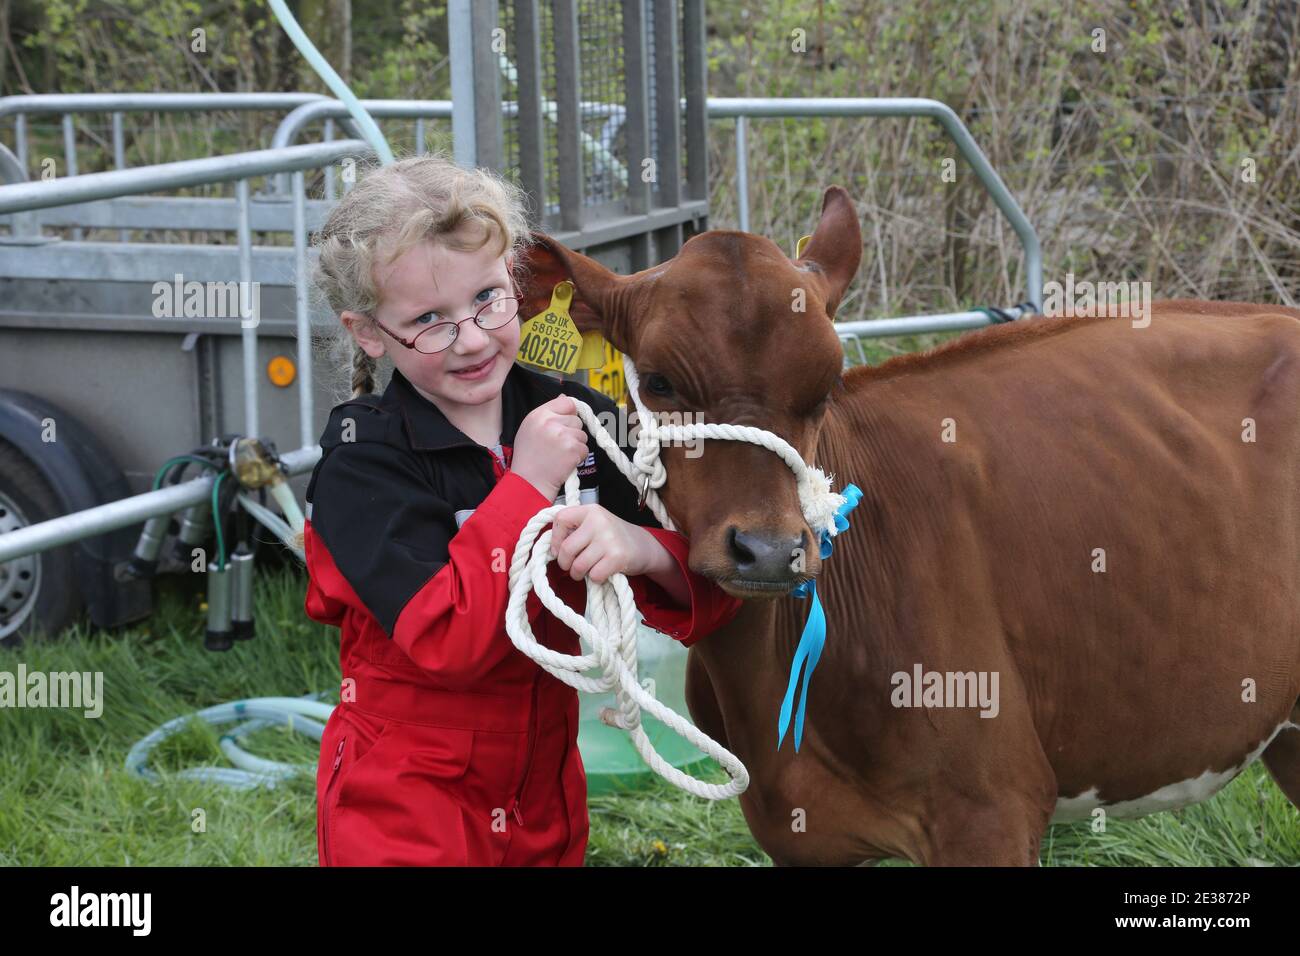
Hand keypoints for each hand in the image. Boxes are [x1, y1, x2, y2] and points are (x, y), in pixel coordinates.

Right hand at [511, 395, 588, 500]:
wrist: (529, 482)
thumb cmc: (529, 458)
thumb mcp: (530, 429)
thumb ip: (548, 414)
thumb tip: (565, 399)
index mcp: (538, 415)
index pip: (566, 402)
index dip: (569, 413)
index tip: (565, 424)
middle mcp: (550, 422)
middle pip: (576, 420)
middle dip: (572, 432)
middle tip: (558, 446)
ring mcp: (562, 435)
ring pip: (582, 435)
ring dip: (576, 445)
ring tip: (559, 455)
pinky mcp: (572, 449)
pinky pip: (584, 449)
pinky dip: (578, 457)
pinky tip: (564, 462)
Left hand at [549, 504, 663, 582]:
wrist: (643, 546)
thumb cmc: (612, 538)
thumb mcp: (594, 525)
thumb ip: (574, 530)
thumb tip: (551, 549)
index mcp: (591, 510)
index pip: (560, 519)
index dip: (555, 538)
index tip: (558, 549)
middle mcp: (599, 521)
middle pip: (566, 548)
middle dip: (565, 563)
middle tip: (572, 566)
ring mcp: (609, 539)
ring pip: (578, 565)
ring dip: (578, 574)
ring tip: (586, 570)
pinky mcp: (617, 557)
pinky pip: (593, 575)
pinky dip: (595, 578)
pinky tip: (601, 572)